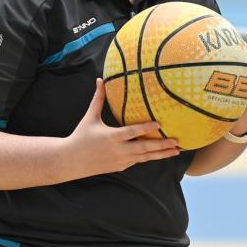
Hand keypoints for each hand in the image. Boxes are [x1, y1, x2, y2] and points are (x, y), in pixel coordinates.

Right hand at [61, 78, 178, 177]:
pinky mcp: (121, 167)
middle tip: (176, 141)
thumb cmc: (81, 136)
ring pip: (144, 157)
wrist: (70, 161)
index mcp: (111, 136)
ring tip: (176, 150)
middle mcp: (117, 150)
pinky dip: (150, 157)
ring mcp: (120, 160)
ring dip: (161, 154)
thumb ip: (98, 99)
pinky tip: (162, 153)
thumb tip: (100, 79)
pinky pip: (138, 161)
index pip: (131, 132)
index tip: (159, 124)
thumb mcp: (90, 117)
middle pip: (143, 147)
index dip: (145, 128)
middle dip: (161, 145)